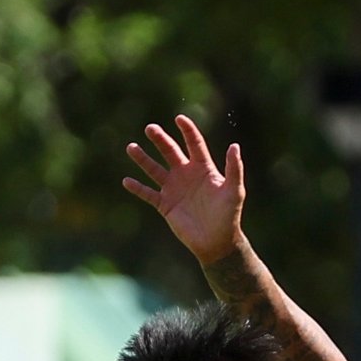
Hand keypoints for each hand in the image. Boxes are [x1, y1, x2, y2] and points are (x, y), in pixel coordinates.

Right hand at [124, 115, 243, 265]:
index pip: (194, 143)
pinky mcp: (166, 205)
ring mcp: (174, 189)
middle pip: (170, 151)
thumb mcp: (234, 191)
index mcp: (203, 168)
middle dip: (160, 140)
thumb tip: (234, 146)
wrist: (217, 242)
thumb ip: (234, 169)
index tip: (179, 118)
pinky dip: (138, 188)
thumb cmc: (229, 216)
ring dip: (143, 159)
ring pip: (155, 170)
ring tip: (131, 147)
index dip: (187, 130)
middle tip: (150, 129)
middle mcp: (186, 175)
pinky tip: (126, 181)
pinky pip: (149, 194)